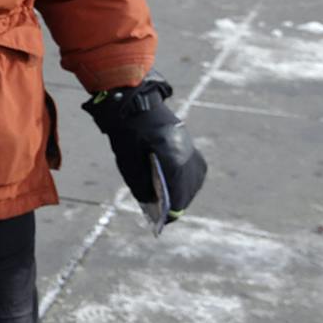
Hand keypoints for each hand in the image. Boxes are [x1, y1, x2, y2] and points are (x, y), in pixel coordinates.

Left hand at [85, 78, 207, 219]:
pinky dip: (189, 177)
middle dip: (180, 200)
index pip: (177, 190)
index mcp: (171, 159)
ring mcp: (190, 146)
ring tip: (174, 201)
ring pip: (195, 176)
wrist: (135, 102)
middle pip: (189, 186)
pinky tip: (179, 185)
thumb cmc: (127, 132)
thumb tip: (149, 200)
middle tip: (170, 213)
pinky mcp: (188, 142)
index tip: (167, 220)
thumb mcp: (127, 161)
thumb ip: (139, 183)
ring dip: (187, 189)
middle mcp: (186, 153)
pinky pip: (195, 166)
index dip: (172, 207)